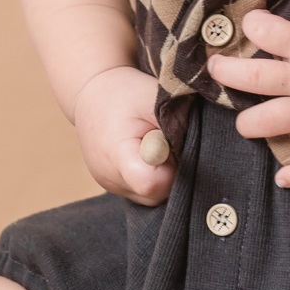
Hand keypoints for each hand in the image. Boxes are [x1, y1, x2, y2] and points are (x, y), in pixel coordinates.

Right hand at [72, 66, 173, 204]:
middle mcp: (111, 178)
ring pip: (152, 196)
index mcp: (117, 155)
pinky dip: (152, 175)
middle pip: (156, 194)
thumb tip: (199, 150)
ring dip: (162, 175)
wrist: (91, 93)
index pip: (151, 184)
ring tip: (155, 144)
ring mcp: (111, 185)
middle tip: (165, 141)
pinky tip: (148, 152)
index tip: (169, 145)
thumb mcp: (154, 98)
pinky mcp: (114, 186)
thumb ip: (176, 125)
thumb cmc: (125, 93)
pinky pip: (142, 191)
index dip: (171, 170)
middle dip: (171, 172)